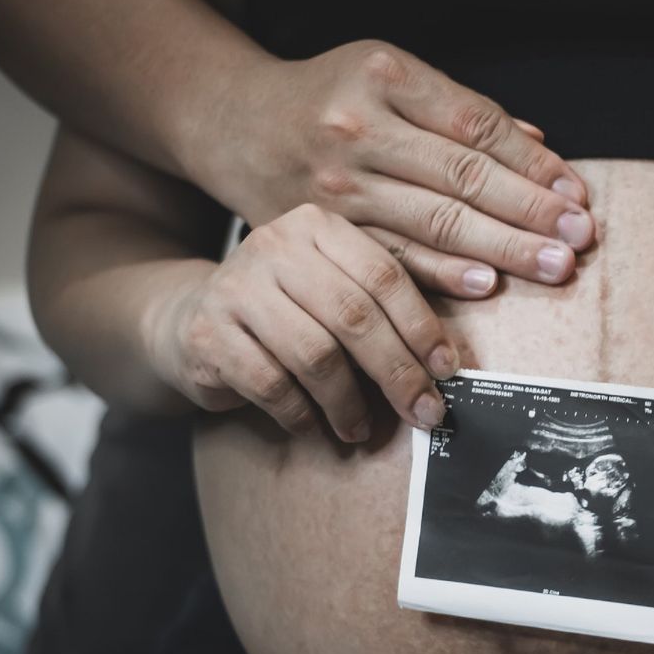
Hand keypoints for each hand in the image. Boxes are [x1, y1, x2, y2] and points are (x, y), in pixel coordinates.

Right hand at [147, 203, 455, 440]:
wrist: (192, 321)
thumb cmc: (290, 311)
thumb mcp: (339, 290)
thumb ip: (391, 304)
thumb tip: (461, 342)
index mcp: (319, 225)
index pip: (385, 275)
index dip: (422, 327)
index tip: (449, 370)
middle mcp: (274, 244)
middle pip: (355, 316)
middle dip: (398, 373)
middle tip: (424, 412)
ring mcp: (235, 286)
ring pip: (315, 354)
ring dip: (348, 403)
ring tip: (361, 427)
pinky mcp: (207, 332)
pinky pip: (272, 384)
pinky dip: (302, 414)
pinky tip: (314, 425)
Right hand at [204, 40, 595, 297]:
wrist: (236, 123)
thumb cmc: (329, 99)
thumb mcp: (388, 78)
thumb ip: (460, 112)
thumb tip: (538, 147)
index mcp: (384, 78)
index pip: (476, 125)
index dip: (531, 164)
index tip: (573, 194)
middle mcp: (359, 129)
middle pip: (463, 176)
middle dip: (530, 212)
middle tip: (577, 238)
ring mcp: (337, 183)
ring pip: (434, 221)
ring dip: (502, 247)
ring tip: (551, 265)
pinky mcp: (324, 229)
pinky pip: (392, 257)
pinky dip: (443, 273)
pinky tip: (484, 284)